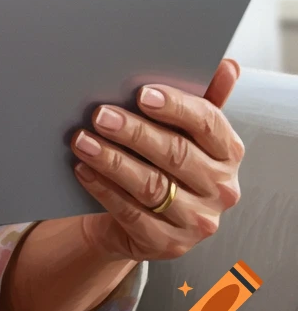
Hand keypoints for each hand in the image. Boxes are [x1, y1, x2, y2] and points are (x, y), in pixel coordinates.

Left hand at [70, 59, 244, 263]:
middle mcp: (220, 189)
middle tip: (100, 115)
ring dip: (112, 160)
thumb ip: (204, 96)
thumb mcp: (186, 129)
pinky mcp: (168, 244)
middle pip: (175, 154)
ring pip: (150, 186)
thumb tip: (228, 65)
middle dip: (134, 132)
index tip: (141, 94)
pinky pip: (131, 214)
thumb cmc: (167, 160)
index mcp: (228, 152)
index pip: (208, 123)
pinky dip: (103, 189)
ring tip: (82, 140)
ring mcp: (197, 221)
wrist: (147, 217)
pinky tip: (83, 169)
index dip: (175, 106)